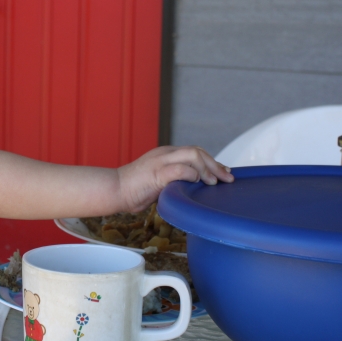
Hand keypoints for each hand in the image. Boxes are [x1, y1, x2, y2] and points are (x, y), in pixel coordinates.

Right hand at [117, 146, 233, 212]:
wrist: (114, 190)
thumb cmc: (134, 189)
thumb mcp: (159, 182)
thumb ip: (174, 181)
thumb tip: (192, 189)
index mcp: (165, 154)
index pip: (194, 151)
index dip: (211, 161)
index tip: (223, 173)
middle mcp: (165, 153)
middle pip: (197, 151)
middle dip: (215, 165)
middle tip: (226, 179)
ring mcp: (161, 161)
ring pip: (192, 155)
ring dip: (207, 169)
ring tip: (213, 182)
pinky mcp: (157, 172)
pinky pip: (180, 169)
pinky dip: (192, 174)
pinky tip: (196, 182)